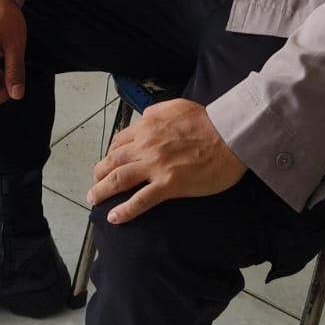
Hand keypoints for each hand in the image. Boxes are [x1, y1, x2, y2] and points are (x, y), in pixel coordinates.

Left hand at [87, 98, 246, 223]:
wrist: (230, 135)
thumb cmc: (208, 121)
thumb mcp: (176, 106)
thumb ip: (156, 112)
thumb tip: (145, 117)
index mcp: (147, 126)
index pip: (119, 142)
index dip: (110, 154)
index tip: (107, 164)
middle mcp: (146, 145)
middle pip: (113, 161)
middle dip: (99, 174)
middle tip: (95, 184)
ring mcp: (155, 166)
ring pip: (119, 179)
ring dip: (102, 191)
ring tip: (94, 200)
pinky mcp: (169, 184)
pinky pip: (141, 200)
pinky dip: (125, 210)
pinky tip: (114, 217)